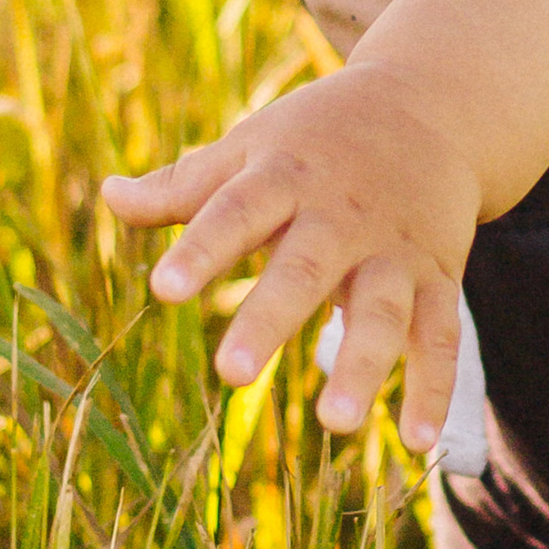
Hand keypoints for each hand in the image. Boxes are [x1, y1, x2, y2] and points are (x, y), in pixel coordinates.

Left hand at [101, 71, 480, 441]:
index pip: (235, 212)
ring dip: (363, 365)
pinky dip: (434, 389)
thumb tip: (108, 197)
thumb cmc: (318, 136)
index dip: (201, 249)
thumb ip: (185, 184)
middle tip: (230, 374)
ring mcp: (394, 249)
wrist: (432, 104)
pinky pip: (440, 336)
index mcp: (285, 176)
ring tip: (336, 425)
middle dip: (271, 319)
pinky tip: (417, 444)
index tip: (163, 289)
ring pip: (382, 309)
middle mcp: (342, 214)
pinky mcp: (438, 276)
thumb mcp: (253, 144)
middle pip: (306, 268)